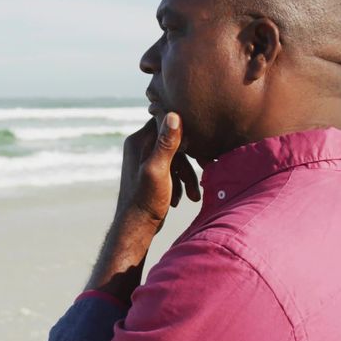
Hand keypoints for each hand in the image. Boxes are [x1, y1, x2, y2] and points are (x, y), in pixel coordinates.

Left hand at [115, 112, 201, 229]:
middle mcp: (139, 146)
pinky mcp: (151, 172)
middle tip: (203, 172)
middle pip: (173, 142)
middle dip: (188, 162)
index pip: (165, 122)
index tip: (199, 144)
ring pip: (175, 158)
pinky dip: (178, 182)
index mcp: (139, 141)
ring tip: (192, 195)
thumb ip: (166, 144)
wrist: (136, 226)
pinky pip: (171, 169)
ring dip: (186, 176)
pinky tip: (181, 198)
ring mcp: (145, 159)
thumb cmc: (146, 200)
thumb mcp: (159, 170)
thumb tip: (174, 114)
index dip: (184, 131)